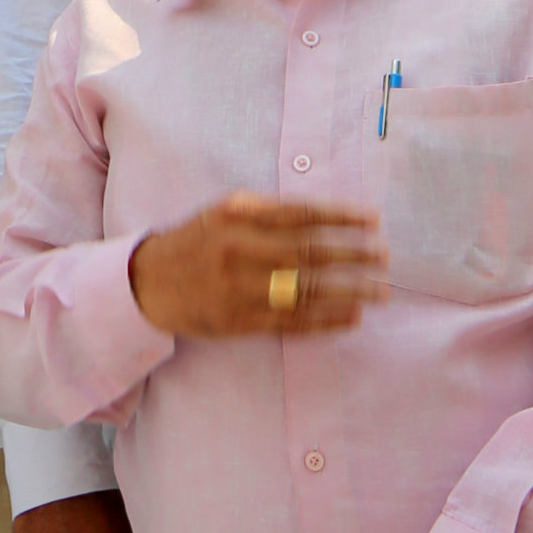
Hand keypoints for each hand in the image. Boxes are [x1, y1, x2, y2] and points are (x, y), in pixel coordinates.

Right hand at [130, 192, 387, 341]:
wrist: (148, 283)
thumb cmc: (194, 242)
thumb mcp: (221, 212)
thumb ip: (265, 211)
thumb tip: (323, 215)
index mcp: (235, 216)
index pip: (299, 214)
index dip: (340, 217)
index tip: (373, 220)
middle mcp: (237, 250)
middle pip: (308, 253)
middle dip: (353, 255)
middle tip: (385, 258)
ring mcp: (239, 289)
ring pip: (305, 290)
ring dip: (348, 291)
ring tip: (379, 292)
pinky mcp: (239, 321)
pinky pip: (292, 321)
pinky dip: (326, 320)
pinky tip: (351, 317)